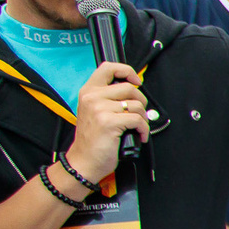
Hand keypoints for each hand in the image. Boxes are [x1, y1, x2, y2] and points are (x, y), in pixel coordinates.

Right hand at [66, 62, 148, 184]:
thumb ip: (108, 98)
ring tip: (136, 127)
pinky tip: (139, 135)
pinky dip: (144, 129)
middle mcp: (92, 97)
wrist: (84, 161)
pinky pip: (138, 120)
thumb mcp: (95, 111)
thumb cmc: (93, 139)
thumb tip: (133, 88)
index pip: (108, 68)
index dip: (127, 71)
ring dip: (143, 118)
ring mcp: (99, 109)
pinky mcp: (108, 122)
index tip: (136, 81)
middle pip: (129, 88)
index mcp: (88, 92)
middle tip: (137, 114)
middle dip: (141, 102)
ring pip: (136, 105)